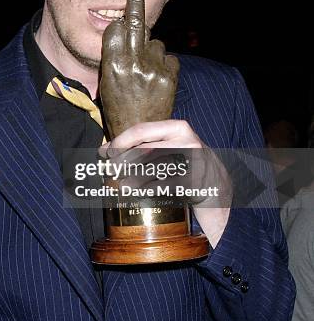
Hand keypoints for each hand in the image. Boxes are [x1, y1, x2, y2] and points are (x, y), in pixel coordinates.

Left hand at [99, 121, 231, 246]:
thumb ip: (141, 144)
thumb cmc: (183, 161)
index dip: (121, 141)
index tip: (106, 152)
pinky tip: (135, 193)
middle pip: (145, 150)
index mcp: (177, 128)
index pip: (142, 130)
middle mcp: (187, 141)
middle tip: (110, 171)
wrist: (215, 181)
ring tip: (119, 184)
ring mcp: (192, 162)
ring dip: (132, 178)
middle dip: (123, 161)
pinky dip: (146, 190)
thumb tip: (105, 150)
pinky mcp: (193, 182)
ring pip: (153, 169)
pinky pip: (164, 186)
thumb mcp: (168, 146)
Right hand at [100, 0, 178, 138]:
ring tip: (145, 73)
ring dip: (152, 51)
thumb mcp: (107, 80)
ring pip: (155, 42)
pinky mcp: (170, 75)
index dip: (118, 26)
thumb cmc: (118, 107)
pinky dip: (164, 64)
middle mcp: (132, 64)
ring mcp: (153, 69)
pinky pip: (169, 57)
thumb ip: (114, 54)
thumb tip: (122, 27)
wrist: (140, 135)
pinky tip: (158, 79)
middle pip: (135, 22)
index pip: (115, 28)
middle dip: (135, 0)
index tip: (120, 15)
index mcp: (111, 64)